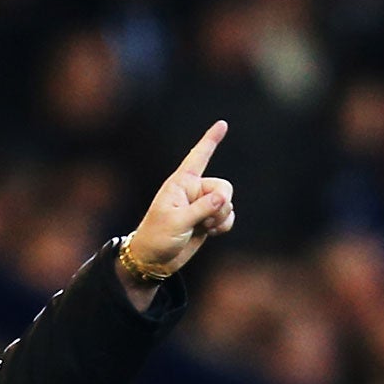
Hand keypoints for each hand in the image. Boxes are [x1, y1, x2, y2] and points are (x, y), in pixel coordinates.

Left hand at [122, 120, 234, 283]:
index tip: (223, 124)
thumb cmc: (158, 236)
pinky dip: (224, 225)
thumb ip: (202, 208)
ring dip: (221, 218)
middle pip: (223, 187)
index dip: (211, 140)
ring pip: (227, 203)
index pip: (198, 156)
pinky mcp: (208, 220)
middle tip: (206, 219)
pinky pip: (228, 216)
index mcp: (181, 183)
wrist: (155, 259)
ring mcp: (202, 205)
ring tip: (203, 227)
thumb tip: (224, 198)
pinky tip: (212, 232)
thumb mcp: (178, 222)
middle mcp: (193, 191)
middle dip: (221, 204)